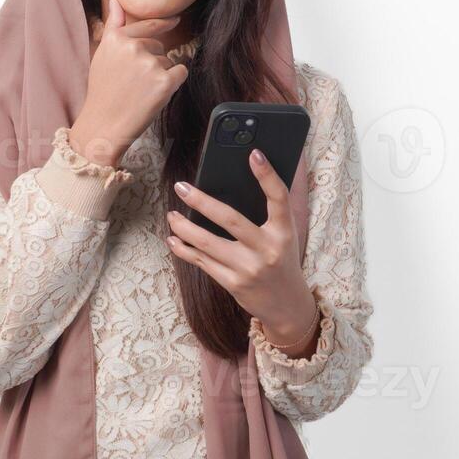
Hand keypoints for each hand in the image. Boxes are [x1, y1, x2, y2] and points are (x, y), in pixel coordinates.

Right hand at [69, 0, 189, 165]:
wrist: (104, 125)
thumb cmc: (103, 92)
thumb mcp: (103, 54)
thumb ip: (114, 25)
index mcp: (118, 39)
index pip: (148, 26)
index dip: (164, 24)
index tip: (176, 20)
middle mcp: (134, 47)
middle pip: (160, 47)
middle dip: (153, 62)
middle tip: (134, 83)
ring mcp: (150, 64)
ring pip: (169, 62)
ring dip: (161, 76)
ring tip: (140, 92)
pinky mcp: (164, 83)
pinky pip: (181, 73)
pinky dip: (173, 84)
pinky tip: (155, 95)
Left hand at [165, 148, 320, 355]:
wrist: (287, 305)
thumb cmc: (282, 260)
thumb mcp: (285, 235)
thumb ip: (272, 211)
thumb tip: (247, 177)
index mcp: (284, 232)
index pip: (278, 198)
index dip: (267, 175)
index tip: (254, 153)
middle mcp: (267, 249)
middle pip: (230, 219)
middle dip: (202, 202)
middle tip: (181, 187)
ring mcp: (248, 268)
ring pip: (208, 243)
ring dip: (184, 228)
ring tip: (171, 215)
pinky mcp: (233, 283)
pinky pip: (203, 262)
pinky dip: (184, 250)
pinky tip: (173, 239)